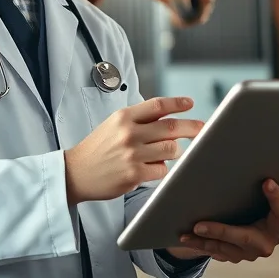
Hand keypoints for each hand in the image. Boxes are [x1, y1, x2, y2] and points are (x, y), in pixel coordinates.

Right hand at [64, 97, 203, 204]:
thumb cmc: (98, 149)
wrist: (75, 173)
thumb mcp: (113, 125)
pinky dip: (162, 168)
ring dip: (174, 152)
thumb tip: (168, 116)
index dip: (177, 103)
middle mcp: (128, 133)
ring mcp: (132, 154)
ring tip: (165, 153)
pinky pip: (162, 169)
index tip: (190, 103)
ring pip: (171, 149)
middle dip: (192, 127)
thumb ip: (138, 119)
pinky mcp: (134, 174)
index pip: (157, 106)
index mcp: (123, 117)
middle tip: (203, 129)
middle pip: (171, 127)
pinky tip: (152, 168)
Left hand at [168, 179, 278, 262]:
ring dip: (205, 238)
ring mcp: (250, 252)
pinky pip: (216, 251)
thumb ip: (263, 180)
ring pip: (226, 248)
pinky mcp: (235, 256)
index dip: (277, 199)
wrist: (256, 231)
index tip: (267, 181)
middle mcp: (268, 242)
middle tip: (200, 224)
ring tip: (188, 230)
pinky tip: (185, 236)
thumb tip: (244, 141)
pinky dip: (200, 244)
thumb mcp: (266, 193)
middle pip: (246, 238)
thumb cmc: (261, 202)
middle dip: (222, 231)